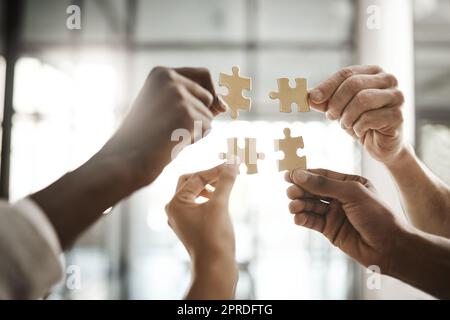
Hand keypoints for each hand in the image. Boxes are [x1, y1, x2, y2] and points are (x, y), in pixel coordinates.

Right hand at [98, 66, 226, 186]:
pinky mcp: (187, 114)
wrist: (126, 158)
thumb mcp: (164, 109)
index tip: (215, 107)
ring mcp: (178, 95)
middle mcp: (170, 78)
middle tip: (176, 129)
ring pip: (209, 115)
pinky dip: (195, 139)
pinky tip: (173, 142)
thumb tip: (224, 105)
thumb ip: (191, 100)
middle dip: (201, 115)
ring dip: (196, 129)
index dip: (211, 92)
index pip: (203, 74)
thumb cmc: (144, 137)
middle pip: (208, 96)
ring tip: (170, 135)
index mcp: (161, 73)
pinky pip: (207, 128)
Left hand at [166, 163, 237, 298]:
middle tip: (226, 173)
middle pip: (190, 183)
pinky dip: (209, 200)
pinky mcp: (191, 228)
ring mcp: (182, 220)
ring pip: (194, 194)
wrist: (215, 268)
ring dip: (209, 188)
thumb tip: (231, 164)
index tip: (232, 164)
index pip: (196, 177)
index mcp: (176, 203)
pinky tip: (220, 203)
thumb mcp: (220, 205)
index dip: (215, 170)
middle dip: (209, 177)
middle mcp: (174, 210)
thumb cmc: (214, 237)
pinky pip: (198, 206)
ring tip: (224, 187)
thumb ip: (225, 182)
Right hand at [285, 168, 404, 273]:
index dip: (304, 175)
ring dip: (299, 205)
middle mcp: (340, 197)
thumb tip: (299, 175)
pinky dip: (303, 219)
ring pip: (310, 206)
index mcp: (349, 183)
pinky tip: (298, 218)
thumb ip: (324, 185)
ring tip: (293, 206)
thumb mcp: (352, 194)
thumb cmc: (378, 216)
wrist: (390, 248)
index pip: (322, 175)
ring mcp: (334, 214)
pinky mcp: (330, 230)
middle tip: (290, 192)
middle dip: (300, 190)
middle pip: (313, 190)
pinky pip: (312, 221)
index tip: (288, 175)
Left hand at [309, 65, 404, 163]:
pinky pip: (370, 118)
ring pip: (362, 99)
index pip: (346, 73)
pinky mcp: (398, 116)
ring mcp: (396, 97)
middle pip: (353, 84)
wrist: (380, 144)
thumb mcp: (338, 108)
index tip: (313, 99)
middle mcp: (388, 80)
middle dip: (336, 103)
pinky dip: (358, 126)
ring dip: (347, 116)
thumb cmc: (360, 121)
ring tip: (346, 125)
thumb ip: (322, 100)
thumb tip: (305, 95)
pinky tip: (359, 131)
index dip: (327, 86)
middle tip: (330, 117)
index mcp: (373, 72)